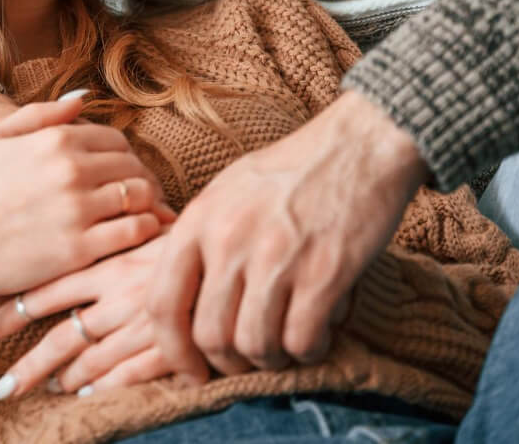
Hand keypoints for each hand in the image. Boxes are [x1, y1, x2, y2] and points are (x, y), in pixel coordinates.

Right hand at [0, 91, 173, 303]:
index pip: (116, 140)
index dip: (123, 156)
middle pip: (133, 167)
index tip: (118, 173)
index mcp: (54, 141)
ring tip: (140, 216)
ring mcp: (77, 210)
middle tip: (138, 197)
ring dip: (147, 204)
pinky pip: (135, 232)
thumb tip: (82, 99)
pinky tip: (136, 235)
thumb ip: (40, 114)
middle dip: (140, 180)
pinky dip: (145, 231)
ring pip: (140, 197)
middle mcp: (70, 170)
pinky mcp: (80, 249)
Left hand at [0, 236, 178, 399]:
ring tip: (40, 390)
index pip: (49, 288)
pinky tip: (84, 395)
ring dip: (64, 378)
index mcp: (108, 260)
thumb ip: (114, 231)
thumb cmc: (194, 226)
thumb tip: (83, 230)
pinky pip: (130, 374)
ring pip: (92, 360)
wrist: (247, 238)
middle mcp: (119, 293)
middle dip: (28, 363)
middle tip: (0, 387)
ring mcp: (144, 322)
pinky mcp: (172, 345)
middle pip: (62, 335)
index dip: (13, 310)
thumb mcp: (147, 219)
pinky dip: (104, 386)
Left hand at [145, 90, 430, 381]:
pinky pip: (302, 341)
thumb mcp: (225, 193)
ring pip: (254, 345)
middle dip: (227, 362)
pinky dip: (308, 351)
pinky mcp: (324, 273)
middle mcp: (229, 241)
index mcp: (198, 221)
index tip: (190, 372)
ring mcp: (276, 258)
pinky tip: (316, 336)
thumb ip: (201, 242)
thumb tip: (185, 302)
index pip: (161, 303)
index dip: (172, 350)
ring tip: (284, 345)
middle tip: (248, 358)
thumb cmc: (290, 172)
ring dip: (270, 359)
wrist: (357, 146)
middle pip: (209, 336)